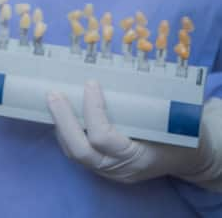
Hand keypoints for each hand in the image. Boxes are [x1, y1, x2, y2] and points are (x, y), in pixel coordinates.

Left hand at [47, 80, 212, 183]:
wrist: (188, 159)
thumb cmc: (179, 135)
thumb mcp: (167, 121)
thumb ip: (142, 105)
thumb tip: (114, 71)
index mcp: (137, 157)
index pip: (103, 137)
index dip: (92, 109)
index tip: (90, 83)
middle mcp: (118, 169)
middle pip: (80, 151)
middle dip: (63, 121)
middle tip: (53, 94)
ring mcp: (108, 171)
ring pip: (74, 153)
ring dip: (60, 125)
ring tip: (54, 99)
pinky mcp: (101, 168)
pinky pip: (76, 152)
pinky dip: (67, 131)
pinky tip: (63, 113)